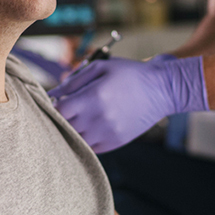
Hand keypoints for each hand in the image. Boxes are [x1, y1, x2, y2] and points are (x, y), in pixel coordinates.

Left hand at [48, 56, 207, 152]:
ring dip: (73, 128)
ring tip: (81, 116)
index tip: (59, 100)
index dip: (55, 104)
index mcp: (94, 96)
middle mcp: (99, 118)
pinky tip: (92, 125)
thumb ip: (74, 80)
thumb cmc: (129, 74)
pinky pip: (90, 146)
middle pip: (65, 125)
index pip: (60, 109)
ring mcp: (107, 133)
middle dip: (63, 116)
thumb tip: (53, 94)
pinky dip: (86, 138)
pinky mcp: (115, 143)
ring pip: (76, 138)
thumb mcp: (100, 67)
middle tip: (68, 108)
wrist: (161, 89)